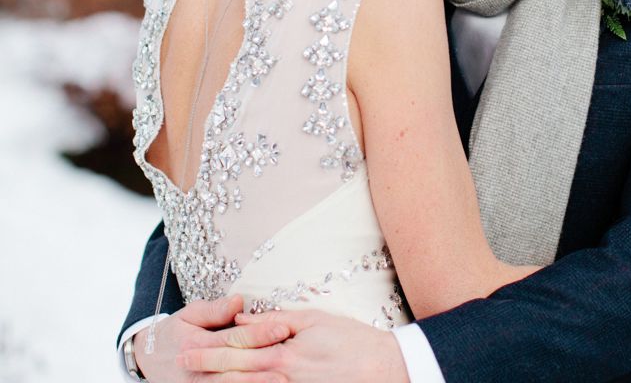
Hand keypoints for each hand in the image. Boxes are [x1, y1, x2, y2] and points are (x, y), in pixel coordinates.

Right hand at [133, 295, 289, 382]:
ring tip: (283, 380)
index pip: (233, 338)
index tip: (282, 328)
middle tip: (290, 357)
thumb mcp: (189, 314)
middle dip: (264, 360)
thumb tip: (239, 301)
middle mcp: (197, 369)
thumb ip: (214, 310)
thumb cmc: (175, 332)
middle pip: (236, 365)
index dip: (259, 333)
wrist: (148, 360)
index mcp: (195, 344)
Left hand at [177, 309, 409, 382]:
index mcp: (284, 352)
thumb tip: (245, 319)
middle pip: (237, 374)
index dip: (212, 350)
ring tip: (200, 381)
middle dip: (207, 370)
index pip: (240, 350)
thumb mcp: (314, 320)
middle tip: (182, 366)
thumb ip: (277, 320)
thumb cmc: (351, 340)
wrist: (382, 368)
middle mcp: (283, 376)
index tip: (187, 349)